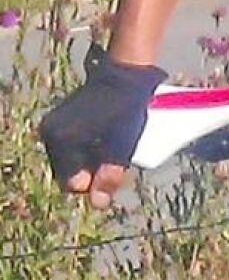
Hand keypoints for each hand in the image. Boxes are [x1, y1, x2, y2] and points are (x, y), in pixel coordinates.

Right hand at [38, 44, 166, 208]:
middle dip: (91, 173)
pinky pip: (71, 146)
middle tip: (115, 161)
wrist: (125, 77)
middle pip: (69, 171)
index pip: (71, 182)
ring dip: (90, 162)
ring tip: (112, 151)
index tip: (113, 171)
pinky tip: (104, 143)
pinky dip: (87, 150)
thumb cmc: (127, 110)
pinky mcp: (62, 120)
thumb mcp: (122, 146)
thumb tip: (97, 203)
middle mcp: (50, 133)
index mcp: (61, 140)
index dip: (94, 184)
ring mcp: (54, 125)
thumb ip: (110, 174)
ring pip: (71, 160)